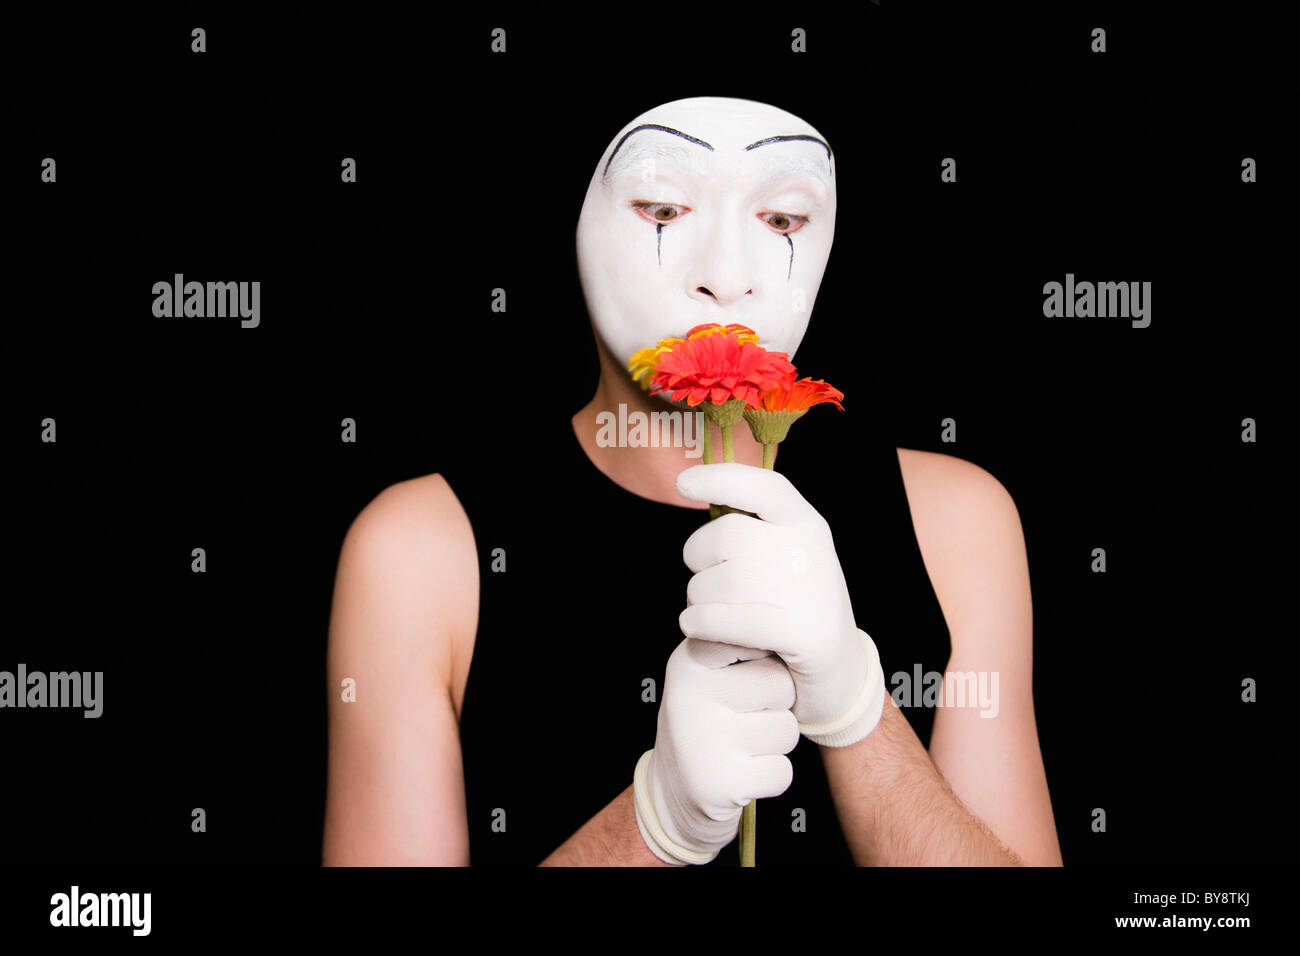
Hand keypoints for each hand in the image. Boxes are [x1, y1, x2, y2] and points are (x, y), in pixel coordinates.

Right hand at [633, 638, 799, 864]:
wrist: (674, 789)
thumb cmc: (709, 720)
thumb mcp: (709, 673)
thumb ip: (742, 644)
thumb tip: (793, 629)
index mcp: (689, 660)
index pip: (753, 635)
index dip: (769, 655)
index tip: (756, 665)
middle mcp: (689, 694)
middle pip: (781, 683)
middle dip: (778, 705)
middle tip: (747, 716)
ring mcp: (702, 740)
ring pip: (787, 730)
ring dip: (776, 743)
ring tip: (743, 744)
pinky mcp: (719, 783)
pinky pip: (783, 772)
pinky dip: (771, 777)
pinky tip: (742, 773)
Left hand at [675, 462, 886, 747]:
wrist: (839, 673)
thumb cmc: (796, 608)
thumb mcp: (786, 556)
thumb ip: (752, 527)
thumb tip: (694, 487)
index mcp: (806, 523)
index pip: (763, 486)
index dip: (720, 478)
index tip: (684, 483)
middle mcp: (809, 550)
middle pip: (725, 536)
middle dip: (698, 558)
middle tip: (703, 579)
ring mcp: (808, 590)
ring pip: (716, 582)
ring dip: (697, 599)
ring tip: (707, 611)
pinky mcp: (800, 633)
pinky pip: (722, 619)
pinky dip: (699, 624)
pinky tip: (697, 628)